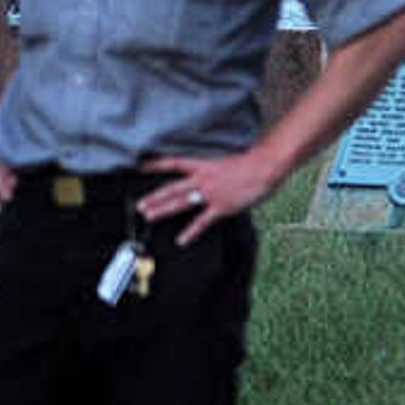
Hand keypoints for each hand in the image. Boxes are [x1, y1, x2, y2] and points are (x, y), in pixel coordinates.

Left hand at [143, 150, 280, 242]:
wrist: (265, 166)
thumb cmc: (253, 163)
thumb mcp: (229, 164)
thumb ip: (218, 173)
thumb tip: (214, 181)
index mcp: (205, 165)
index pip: (175, 163)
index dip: (157, 165)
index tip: (141, 166)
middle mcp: (203, 179)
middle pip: (172, 188)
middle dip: (154, 197)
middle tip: (139, 205)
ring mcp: (210, 193)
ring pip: (180, 202)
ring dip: (162, 210)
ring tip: (148, 216)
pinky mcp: (221, 207)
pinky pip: (202, 221)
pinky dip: (191, 232)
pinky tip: (181, 240)